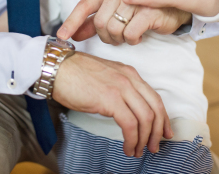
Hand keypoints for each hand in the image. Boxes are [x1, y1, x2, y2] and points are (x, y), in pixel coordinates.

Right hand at [52, 52, 173, 156]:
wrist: (56, 68)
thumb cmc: (73, 74)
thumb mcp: (104, 77)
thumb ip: (118, 89)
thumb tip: (125, 111)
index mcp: (129, 73)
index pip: (154, 97)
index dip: (162, 118)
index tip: (163, 132)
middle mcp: (129, 78)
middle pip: (155, 108)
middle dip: (157, 131)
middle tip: (154, 146)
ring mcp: (121, 88)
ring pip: (145, 118)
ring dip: (144, 139)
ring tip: (138, 151)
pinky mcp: (110, 99)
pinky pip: (130, 124)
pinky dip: (132, 139)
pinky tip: (127, 147)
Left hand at [57, 0, 191, 44]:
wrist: (172, 7)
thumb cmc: (141, 10)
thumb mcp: (116, 13)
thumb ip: (95, 22)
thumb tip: (74, 34)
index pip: (85, 5)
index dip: (72, 22)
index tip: (62, 36)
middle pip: (100, 23)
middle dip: (106, 37)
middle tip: (116, 38)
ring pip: (114, 29)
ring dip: (119, 39)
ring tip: (128, 35)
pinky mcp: (147, 10)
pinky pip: (130, 34)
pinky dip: (132, 40)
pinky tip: (138, 36)